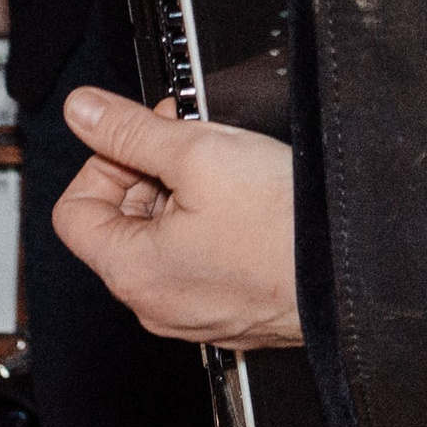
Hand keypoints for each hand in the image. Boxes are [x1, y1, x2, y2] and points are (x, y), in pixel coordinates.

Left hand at [53, 88, 301, 348]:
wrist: (352, 272)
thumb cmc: (282, 226)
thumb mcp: (198, 151)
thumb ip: (129, 130)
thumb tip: (83, 112)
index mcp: (131, 272)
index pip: (74, 209)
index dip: (103, 161)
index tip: (140, 139)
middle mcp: (154, 304)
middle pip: (119, 224)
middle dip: (149, 173)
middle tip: (192, 143)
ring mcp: (192, 314)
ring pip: (161, 242)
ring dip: (183, 197)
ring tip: (226, 172)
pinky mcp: (228, 313)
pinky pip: (197, 263)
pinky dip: (210, 228)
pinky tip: (246, 205)